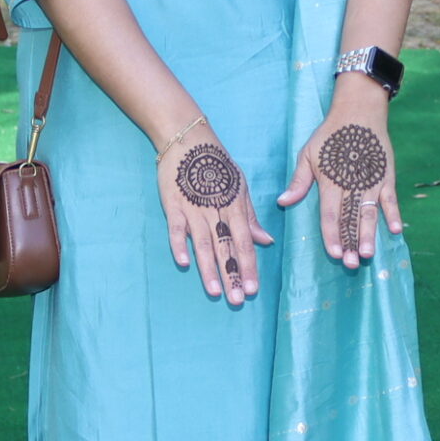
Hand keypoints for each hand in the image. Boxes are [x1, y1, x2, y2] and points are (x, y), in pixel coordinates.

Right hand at [159, 131, 272, 306]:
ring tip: (215, 292)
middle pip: (225, 247)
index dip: (249, 266)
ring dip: (209, 268)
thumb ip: (250, 216)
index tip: (254, 289)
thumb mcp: (240, 186)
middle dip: (232, 274)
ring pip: (203, 243)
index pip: (244, 242)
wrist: (188, 140)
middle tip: (237, 300)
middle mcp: (217, 211)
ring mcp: (194, 208)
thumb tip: (266, 240)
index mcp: (235, 207)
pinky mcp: (173, 205)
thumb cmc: (217, 165)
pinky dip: (179, 244)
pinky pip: (176, 228)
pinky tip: (184, 263)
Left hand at [278, 84, 398, 269]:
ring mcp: (372, 182)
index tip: (333, 253)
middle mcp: (352, 185)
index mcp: (331, 182)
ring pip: (370, 214)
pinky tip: (395, 231)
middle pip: (351, 219)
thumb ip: (299, 181)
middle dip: (350, 243)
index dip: (331, 235)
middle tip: (351, 264)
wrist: (359, 112)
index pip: (330, 215)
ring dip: (369, 235)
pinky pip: (391, 199)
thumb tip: (282, 201)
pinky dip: (394, 215)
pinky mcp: (386, 176)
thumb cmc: (329, 135)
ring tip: (367, 254)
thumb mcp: (308, 154)